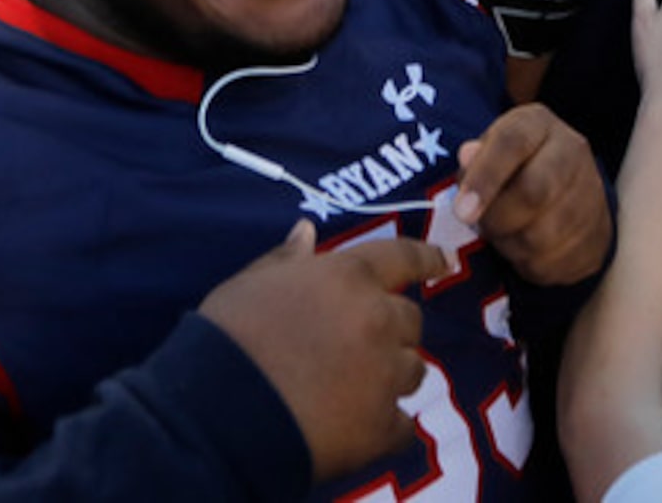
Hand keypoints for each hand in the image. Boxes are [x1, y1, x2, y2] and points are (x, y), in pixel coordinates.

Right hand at [200, 222, 444, 480]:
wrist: (217, 414)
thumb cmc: (227, 340)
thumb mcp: (250, 284)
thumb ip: (286, 259)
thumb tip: (307, 231)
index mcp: (346, 277)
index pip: (403, 257)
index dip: (427, 258)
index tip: (444, 262)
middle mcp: (376, 319)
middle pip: (410, 321)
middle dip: (391, 332)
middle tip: (356, 348)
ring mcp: (384, 374)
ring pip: (412, 371)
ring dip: (390, 377)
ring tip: (349, 391)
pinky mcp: (381, 426)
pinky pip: (403, 425)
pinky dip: (385, 426)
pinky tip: (356, 428)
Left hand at [453, 102, 611, 286]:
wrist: (569, 194)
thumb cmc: (516, 167)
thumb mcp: (491, 152)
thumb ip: (476, 158)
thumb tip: (467, 156)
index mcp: (539, 124)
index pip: (512, 143)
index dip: (484, 178)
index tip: (461, 211)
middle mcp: (572, 152)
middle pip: (533, 192)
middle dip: (496, 218)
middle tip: (479, 226)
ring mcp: (591, 195)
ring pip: (541, 235)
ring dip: (509, 244)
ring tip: (502, 234)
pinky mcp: (597, 236)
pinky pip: (553, 263)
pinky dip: (528, 264)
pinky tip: (523, 249)